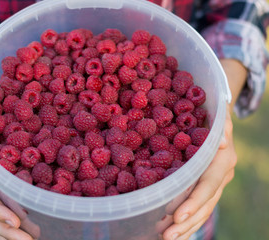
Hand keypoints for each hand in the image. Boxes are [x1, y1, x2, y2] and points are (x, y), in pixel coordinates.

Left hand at [161, 108, 236, 239]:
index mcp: (222, 160)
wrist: (219, 124)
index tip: (177, 216)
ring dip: (186, 227)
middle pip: (205, 204)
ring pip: (203, 211)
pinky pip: (200, 209)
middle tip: (167, 236)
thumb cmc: (211, 116)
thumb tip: (221, 142)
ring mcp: (216, 185)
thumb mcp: (217, 115)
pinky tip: (174, 233)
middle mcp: (221, 176)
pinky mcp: (209, 189)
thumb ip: (219, 123)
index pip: (208, 185)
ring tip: (166, 238)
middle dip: (187, 222)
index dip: (194, 201)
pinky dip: (188, 222)